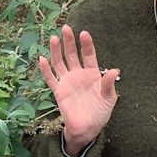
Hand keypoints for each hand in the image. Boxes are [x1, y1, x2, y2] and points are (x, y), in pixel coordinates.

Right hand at [38, 26, 118, 154]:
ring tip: (54, 38)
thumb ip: (109, 84)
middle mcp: (79, 75)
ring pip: (60, 63)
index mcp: (93, 74)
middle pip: (72, 55)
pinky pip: (50, 78)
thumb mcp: (109, 98)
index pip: (89, 55)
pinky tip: (42, 59)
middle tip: (66, 28)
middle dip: (69, 42)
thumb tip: (114, 71)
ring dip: (56, 51)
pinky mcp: (59, 91)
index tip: (83, 33)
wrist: (87, 128)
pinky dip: (46, 70)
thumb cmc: (100, 112)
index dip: (86, 44)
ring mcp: (67, 82)